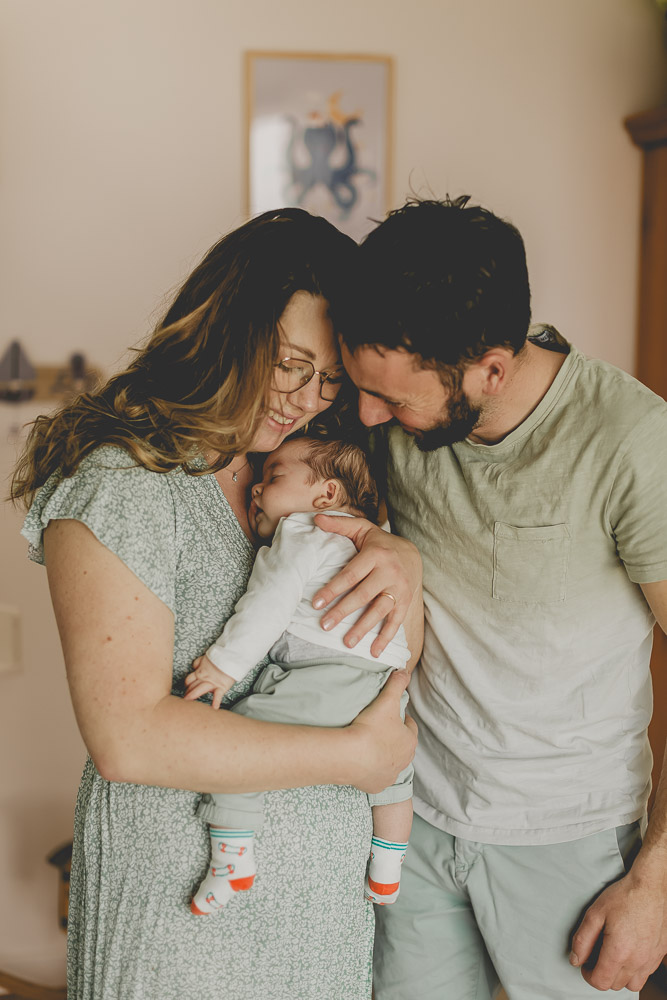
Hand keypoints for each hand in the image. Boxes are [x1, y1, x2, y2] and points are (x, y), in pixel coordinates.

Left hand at [184, 656, 235, 709]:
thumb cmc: (220, 657)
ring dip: (193, 695)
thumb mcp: (206, 658)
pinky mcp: (221, 686)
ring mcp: (212, 682)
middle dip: (187, 693)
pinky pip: (218, 695)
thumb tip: (194, 667)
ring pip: (200, 689)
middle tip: (183, 700)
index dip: (185, 685)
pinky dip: (216, 702)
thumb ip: (199, 662)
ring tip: (189, 703)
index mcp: (200, 672)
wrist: (231, 656)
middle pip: (192, 686)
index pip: (189, 680)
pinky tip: (214, 708)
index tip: (184, 690)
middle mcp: (204, 678)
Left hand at [312, 514, 421, 656]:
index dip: (333, 589)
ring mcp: (400, 588)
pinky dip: (386, 637)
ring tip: (347, 642)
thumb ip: (339, 525)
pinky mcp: (407, 601)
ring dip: (363, 627)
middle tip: (325, 625)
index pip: (351, 574)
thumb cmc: (379, 543)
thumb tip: (315, 518)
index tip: (316, 603)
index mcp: (375, 554)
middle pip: (363, 595)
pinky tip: (374, 652)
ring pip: (380, 610)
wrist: (412, 553)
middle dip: (343, 611)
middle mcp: (390, 571)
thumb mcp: (361, 529)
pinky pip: (396, 621)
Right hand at [346, 669, 417, 792]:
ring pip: (390, 763)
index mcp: (410, 740)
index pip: (409, 726)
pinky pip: (376, 777)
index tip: (389, 715)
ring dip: (383, 755)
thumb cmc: (371, 728)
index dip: (400, 719)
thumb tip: (404, 671)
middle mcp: (404, 760)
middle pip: (401, 746)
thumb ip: (396, 684)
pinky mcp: (377, 786)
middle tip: (377, 729)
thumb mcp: (386, 701)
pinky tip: (362, 762)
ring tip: (368, 745)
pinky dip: (371, 770)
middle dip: (393, 738)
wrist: (352, 756)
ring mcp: (390, 775)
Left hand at [570, 866, 666, 991]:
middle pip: (615, 984)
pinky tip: (629, 952)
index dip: (588, 975)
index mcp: (619, 951)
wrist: (651, 887)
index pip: (600, 981)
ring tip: (613, 957)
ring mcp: (651, 959)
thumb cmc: (625, 896)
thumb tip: (576, 959)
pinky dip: (635, 970)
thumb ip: (583, 939)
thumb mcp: (595, 913)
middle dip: (602, 974)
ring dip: (620, 976)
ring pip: (632, 984)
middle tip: (596, 956)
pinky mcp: (660, 954)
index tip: (585, 964)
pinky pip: (646, 973)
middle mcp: (637, 960)